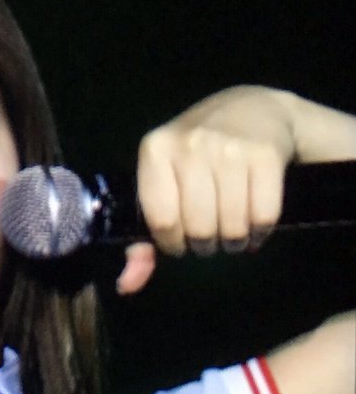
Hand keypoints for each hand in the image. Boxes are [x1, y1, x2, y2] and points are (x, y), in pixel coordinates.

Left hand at [116, 86, 296, 294]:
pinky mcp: (265, 153)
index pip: (161, 221)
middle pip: (198, 228)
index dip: (173, 242)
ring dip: (235, 240)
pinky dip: (261, 230)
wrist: (254, 109)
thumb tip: (127, 284)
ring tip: (234, 228)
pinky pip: (263, 216)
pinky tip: (256, 221)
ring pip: (232, 226)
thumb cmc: (199, 155)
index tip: (182, 238)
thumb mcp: (163, 184)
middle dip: (206, 243)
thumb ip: (141, 238)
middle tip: (212, 234)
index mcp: (155, 150)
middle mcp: (189, 144)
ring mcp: (228, 147)